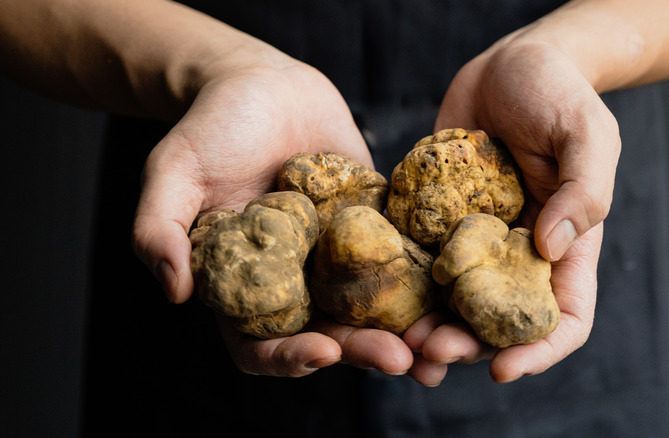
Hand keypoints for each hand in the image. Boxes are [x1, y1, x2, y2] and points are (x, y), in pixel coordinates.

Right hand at [131, 55, 412, 376]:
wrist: (263, 85)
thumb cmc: (210, 127)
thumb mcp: (172, 172)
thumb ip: (161, 229)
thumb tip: (173, 291)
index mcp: (245, 285)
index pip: (261, 342)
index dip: (289, 357)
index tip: (321, 352)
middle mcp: (295, 281)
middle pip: (330, 333)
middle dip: (364, 351)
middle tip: (400, 359)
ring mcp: (338, 257)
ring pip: (373, 307)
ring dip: (406, 331)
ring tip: (439, 347)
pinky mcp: (374, 227)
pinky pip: (403, 257)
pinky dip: (428, 279)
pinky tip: (455, 292)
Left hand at [405, 38, 617, 384]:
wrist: (509, 63)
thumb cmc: (559, 91)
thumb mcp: (586, 133)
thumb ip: (583, 190)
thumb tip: (551, 248)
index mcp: (564, 245)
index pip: (564, 317)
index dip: (538, 351)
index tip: (502, 369)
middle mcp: (517, 251)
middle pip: (498, 321)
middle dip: (466, 345)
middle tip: (429, 352)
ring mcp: (474, 238)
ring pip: (452, 301)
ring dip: (427, 326)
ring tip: (397, 338)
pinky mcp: (436, 217)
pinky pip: (417, 258)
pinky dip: (401, 285)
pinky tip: (376, 295)